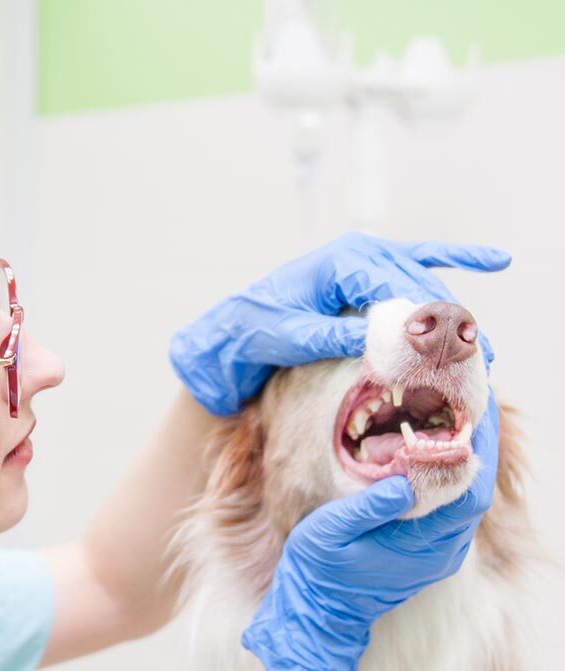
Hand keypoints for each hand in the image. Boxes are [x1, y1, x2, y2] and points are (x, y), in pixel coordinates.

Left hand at [168, 232, 510, 416]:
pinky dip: (455, 259)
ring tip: (483, 348)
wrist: (235, 328)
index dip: (426, 322)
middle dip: (448, 323)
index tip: (447, 353)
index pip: (398, 288)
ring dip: (453, 314)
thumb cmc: (257, 329)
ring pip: (424, 283)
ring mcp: (367, 260)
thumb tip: (379, 342)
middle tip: (477, 360)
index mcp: (342, 261)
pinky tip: (493, 260)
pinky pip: (420, 262)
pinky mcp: (369, 274)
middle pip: (419, 286)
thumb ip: (334, 336)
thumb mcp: (292, 337)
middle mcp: (360, 253)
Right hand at [240, 391, 498, 670]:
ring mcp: (438, 552)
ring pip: (467, 496)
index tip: (478, 407)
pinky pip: (452, 506)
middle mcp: (442, 551)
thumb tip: (407, 479)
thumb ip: (368, 507)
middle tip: (470, 399)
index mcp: (423, 546)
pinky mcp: (429, 549)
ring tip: (457, 415)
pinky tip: (438, 448)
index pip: (471, 491)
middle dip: (479, 442)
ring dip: (467, 456)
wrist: (317, 611)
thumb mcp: (330, 533)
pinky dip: (452, 473)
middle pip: (478, 489)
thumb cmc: (318, 570)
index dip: (480, 447)